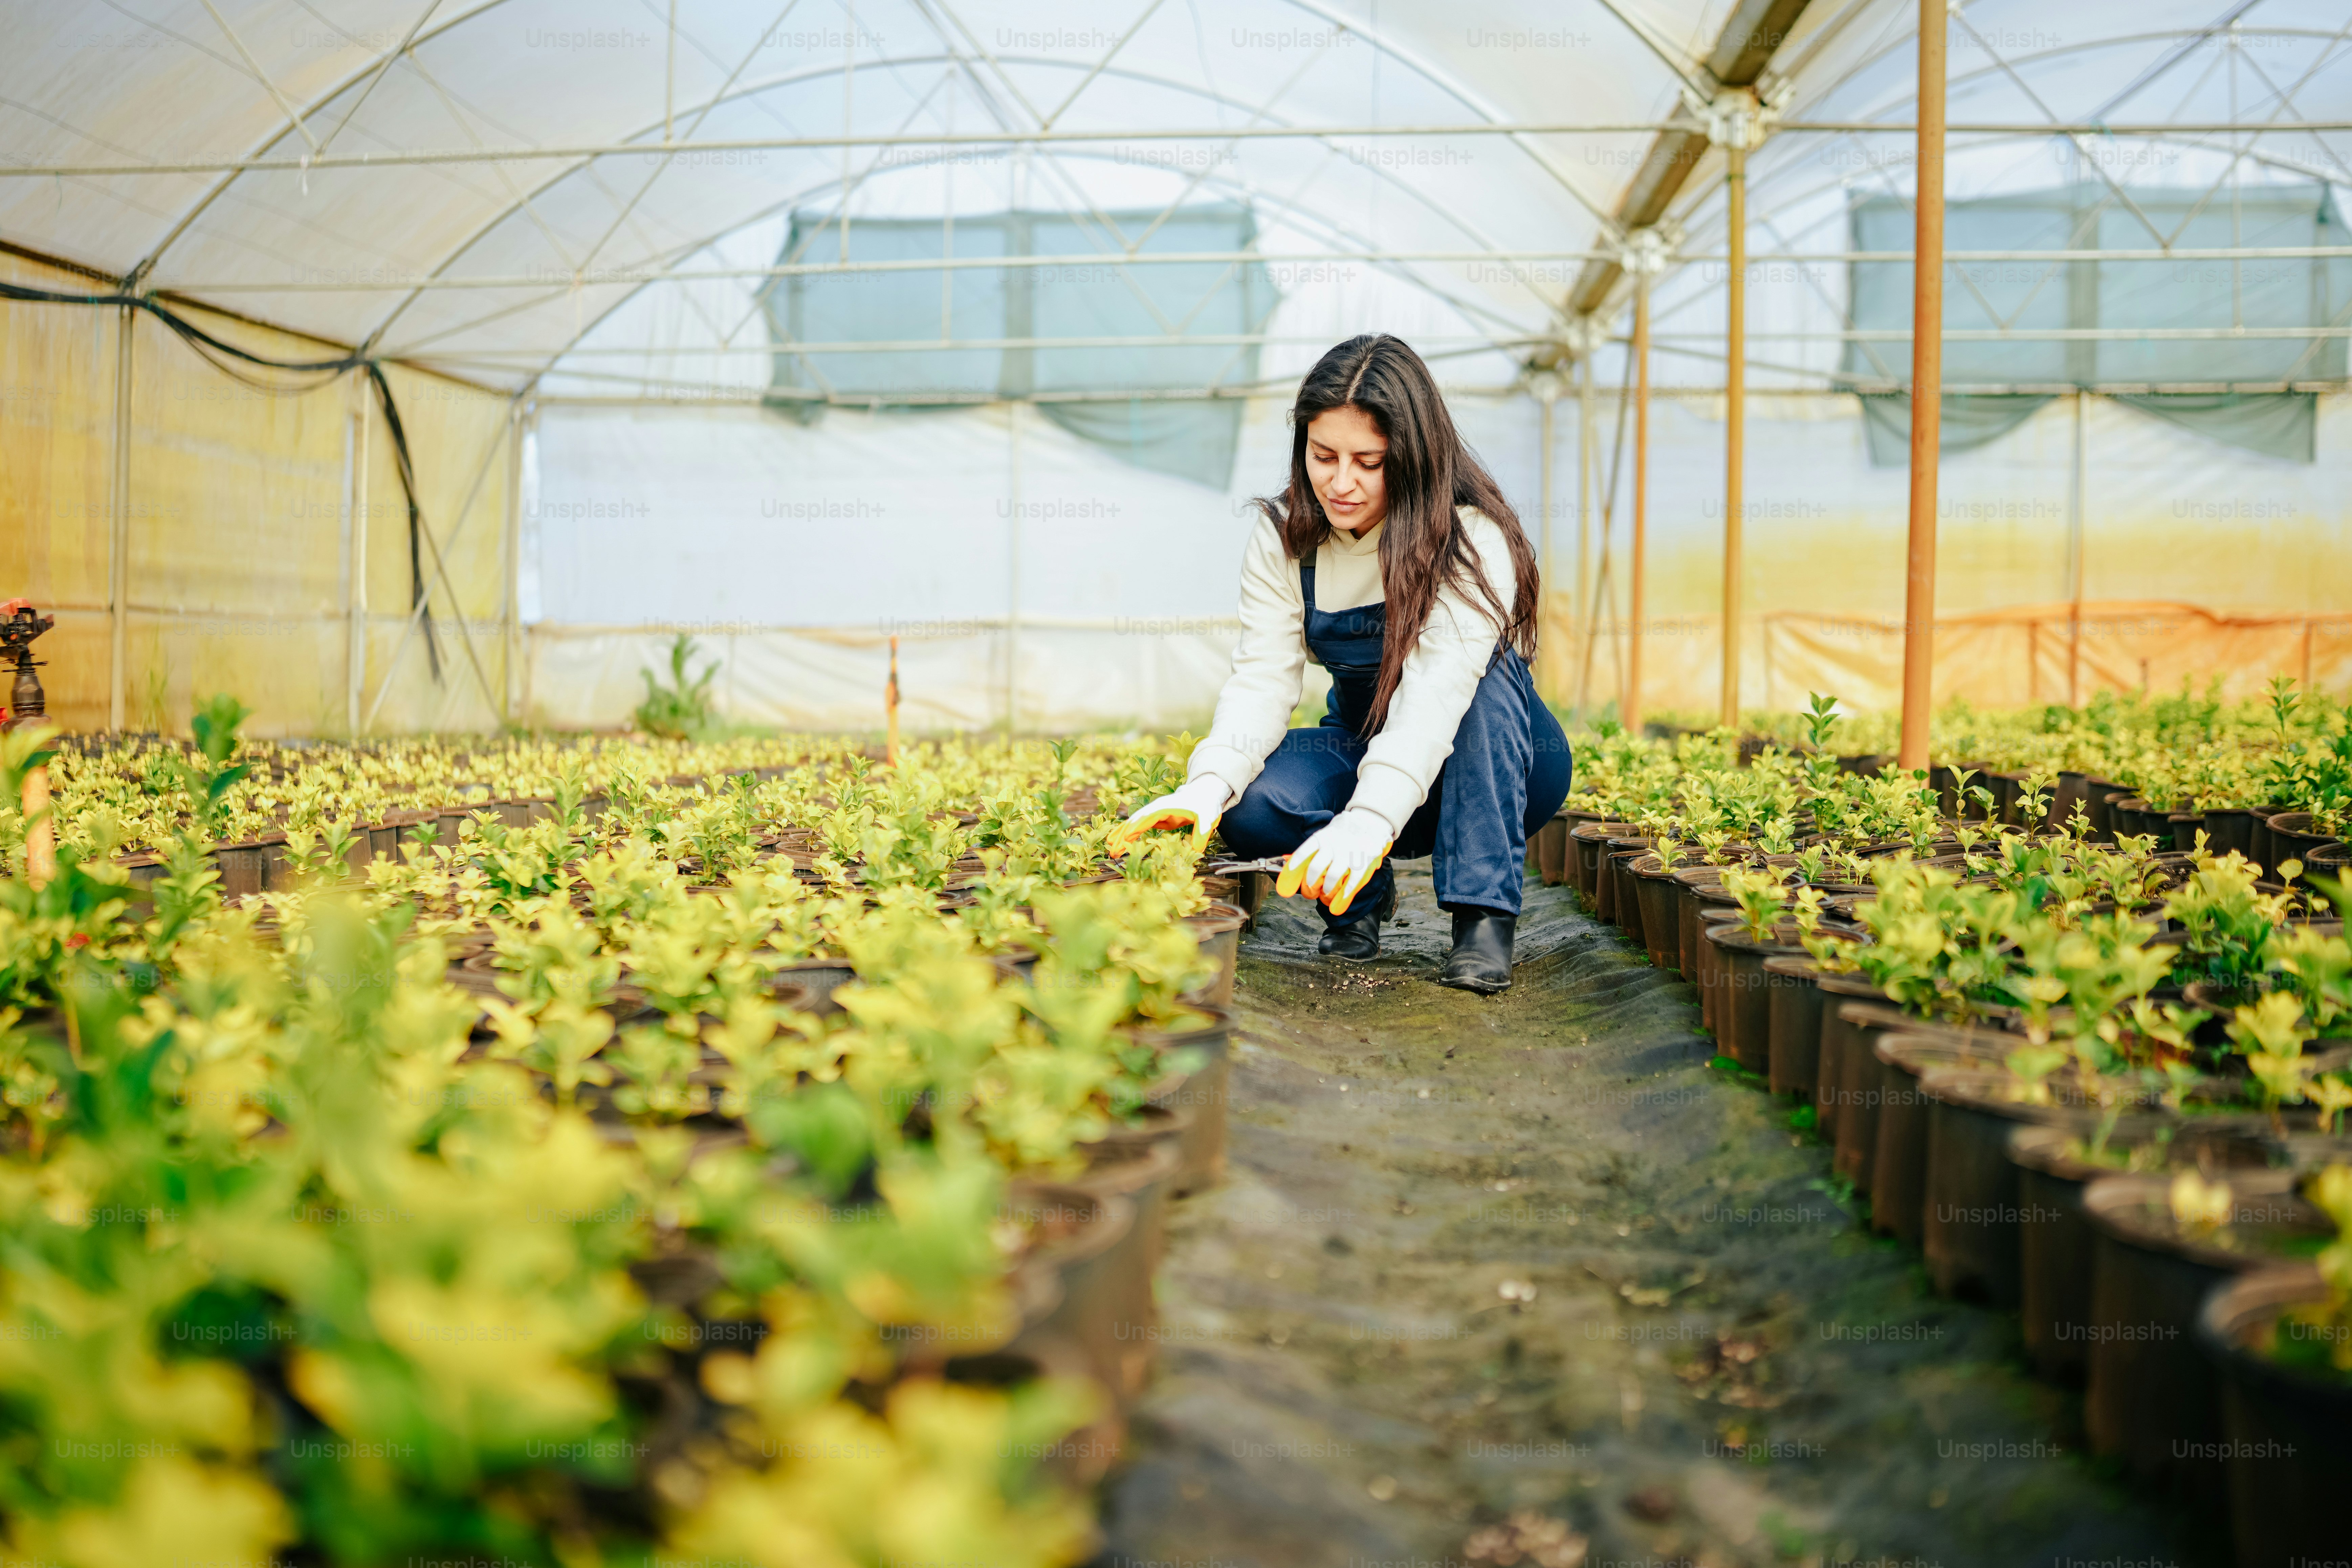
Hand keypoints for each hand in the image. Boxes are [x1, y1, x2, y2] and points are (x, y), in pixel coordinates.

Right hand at [1108, 776, 1231, 855]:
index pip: (1147, 817)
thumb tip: (1196, 852)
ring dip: (1122, 836)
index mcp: (1166, 806)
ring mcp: (1155, 813)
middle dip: (1123, 836)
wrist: (1206, 793)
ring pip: (1134, 823)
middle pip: (1135, 821)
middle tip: (1112, 851)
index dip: (1136, 828)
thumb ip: (1201, 834)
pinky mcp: (1157, 818)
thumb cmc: (1206, 804)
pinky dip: (1129, 834)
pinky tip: (1121, 843)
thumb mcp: (1207, 819)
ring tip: (1110, 849)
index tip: (1125, 839)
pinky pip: (1139, 826)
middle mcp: (1156, 808)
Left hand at [1275, 809, 1393, 915]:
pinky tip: (1343, 896)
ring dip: (1327, 889)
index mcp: (1322, 838)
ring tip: (1326, 893)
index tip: (1288, 881)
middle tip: (1310, 889)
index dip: (1294, 868)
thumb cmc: (1343, 832)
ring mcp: (1349, 853)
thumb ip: (1312, 848)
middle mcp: (1333, 844)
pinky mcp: (1364, 860)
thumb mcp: (1326, 834)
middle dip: (1311, 883)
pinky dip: (1347, 891)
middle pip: (1317, 867)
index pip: (1304, 852)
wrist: (1370, 820)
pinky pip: (1354, 879)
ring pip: (1334, 875)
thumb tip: (1289, 862)